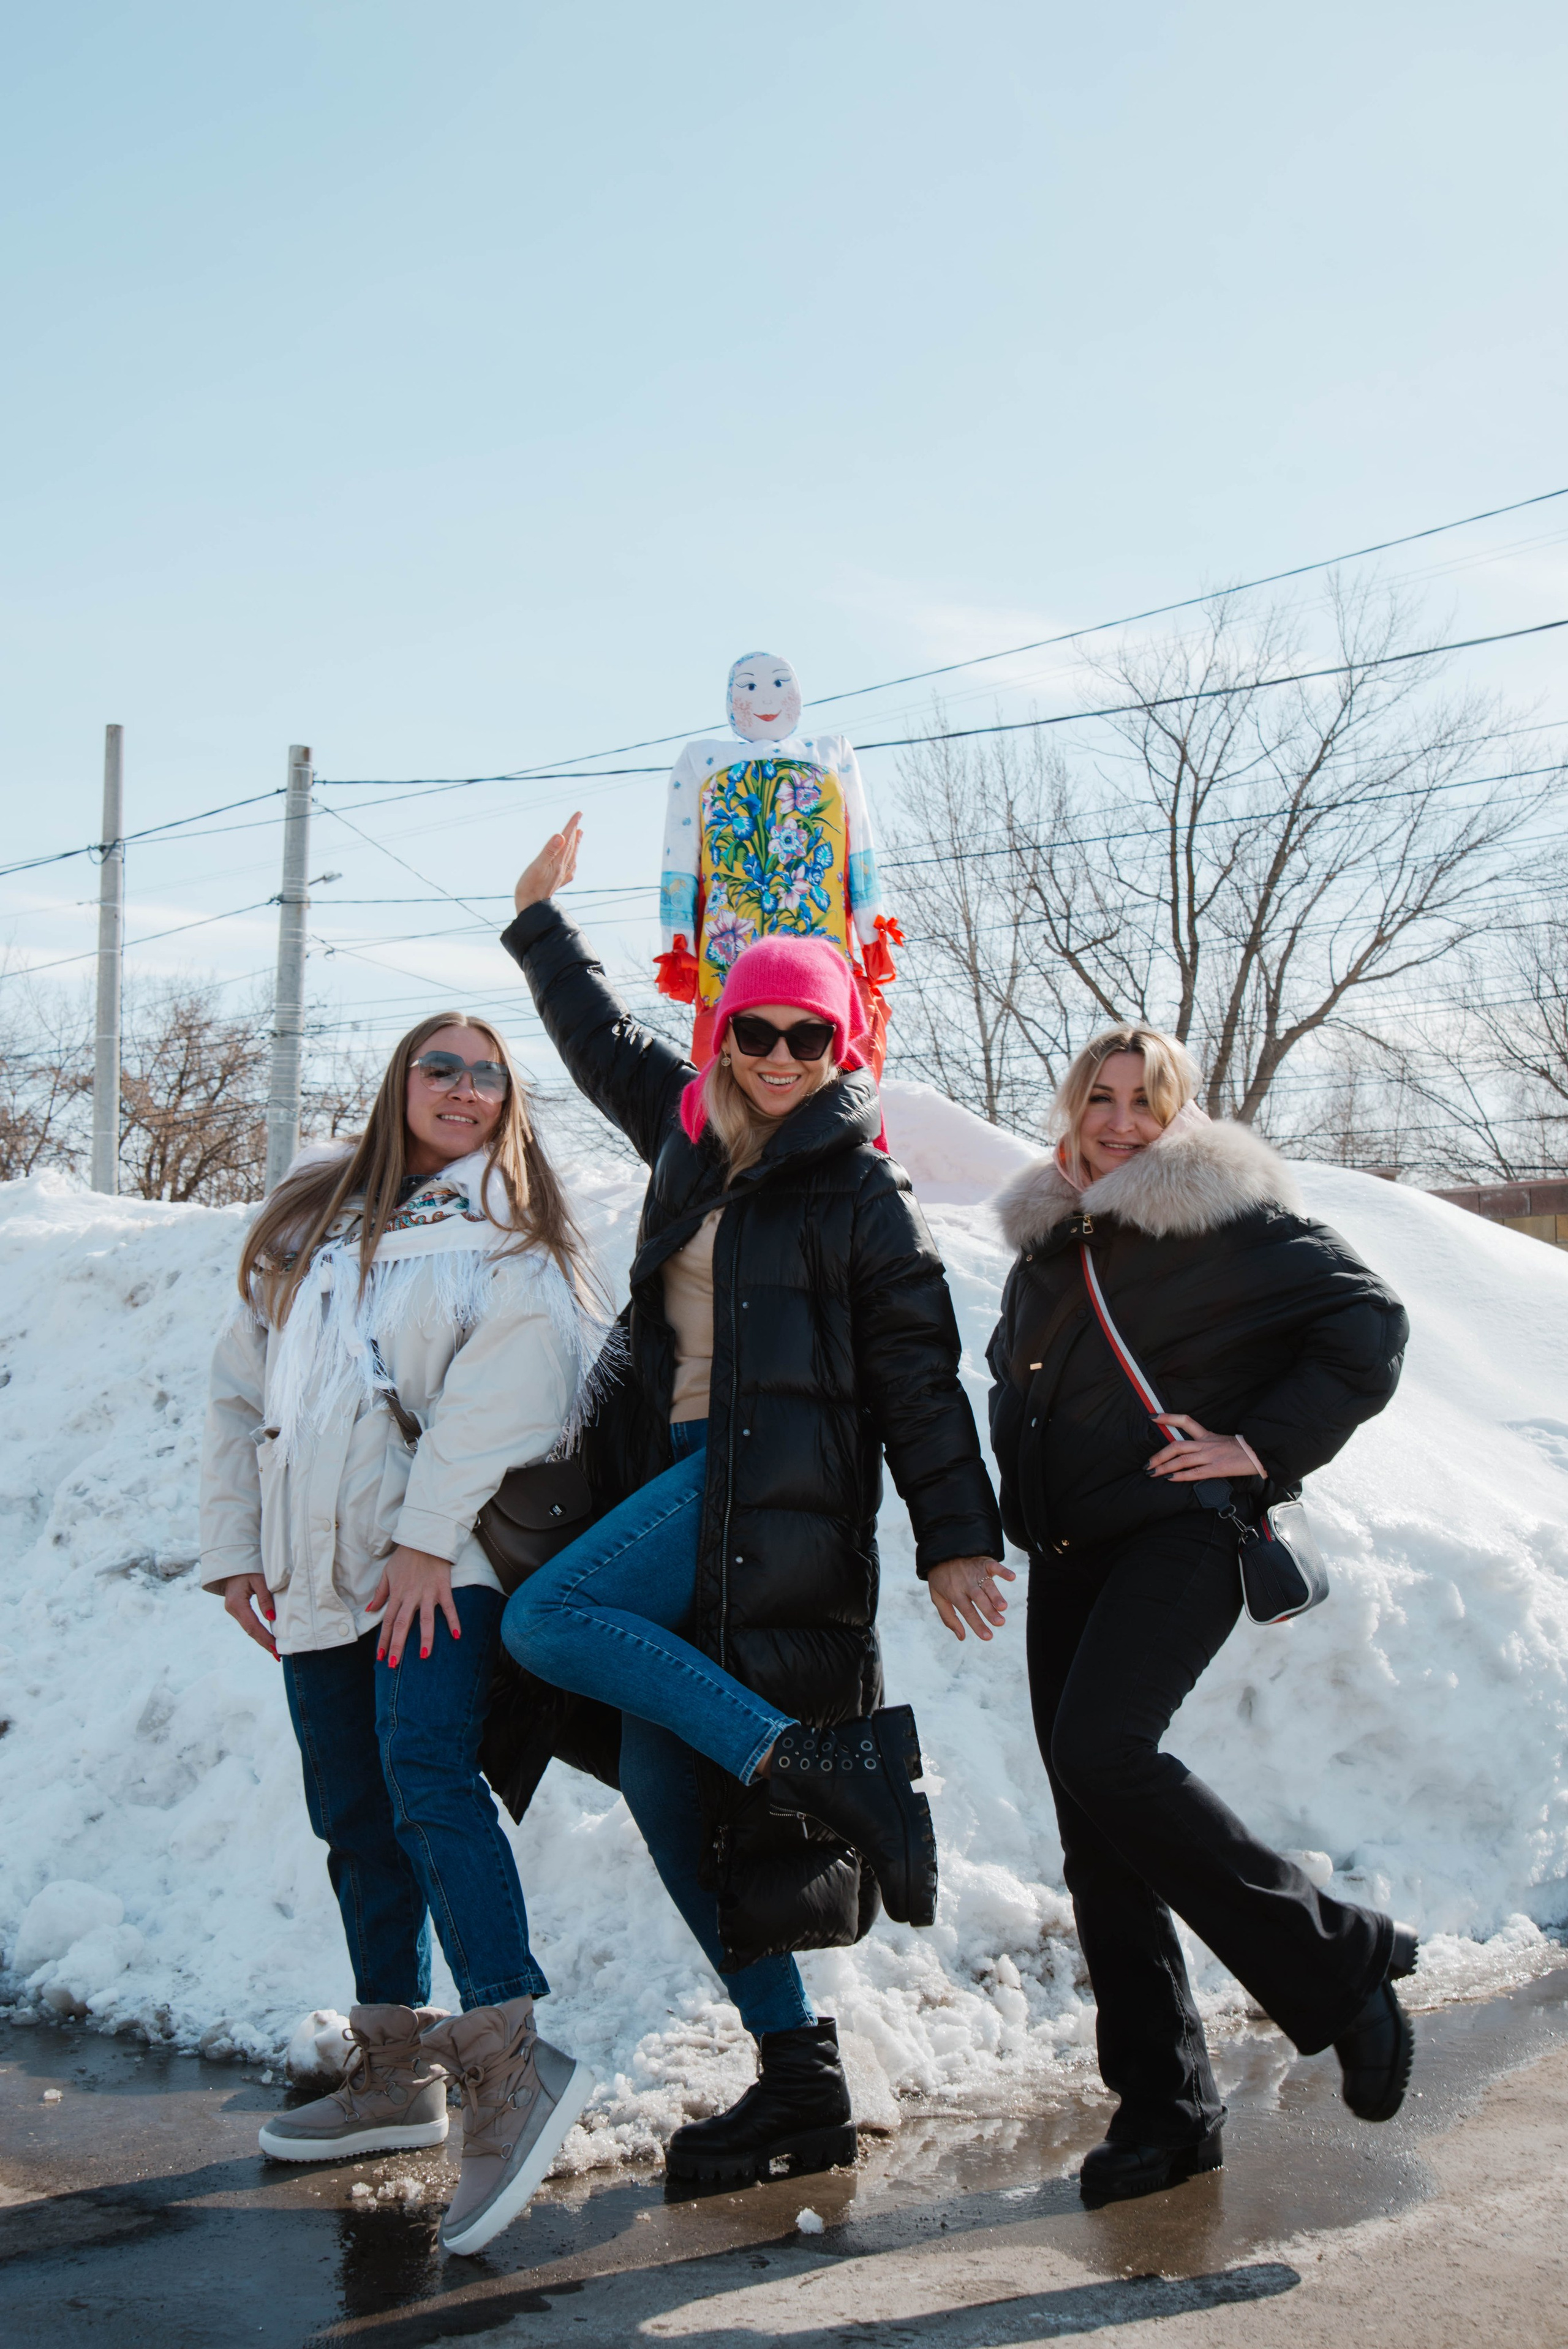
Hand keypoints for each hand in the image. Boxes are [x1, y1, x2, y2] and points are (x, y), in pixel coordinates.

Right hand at [223, 1571, 278, 1659]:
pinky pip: (248, 1622)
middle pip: (250, 1630)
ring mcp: (233, 1609)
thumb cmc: (248, 1567)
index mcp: (237, 1603)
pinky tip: (267, 1637)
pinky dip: (258, 1630)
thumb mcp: (259, 1579)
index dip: (265, 1638)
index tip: (276, 1649)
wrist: (232, 1560)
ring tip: (275, 1650)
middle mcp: (232, 1609)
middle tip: (278, 1656)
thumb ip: (265, 1598)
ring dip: (262, 1638)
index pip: (253, 1626)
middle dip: (264, 1643)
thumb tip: (272, 1618)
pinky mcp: (237, 1608)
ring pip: (249, 1628)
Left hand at [371, 1546, 460, 1666]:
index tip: (380, 1657)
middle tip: (394, 1664)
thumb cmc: (405, 1557)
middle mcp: (411, 1597)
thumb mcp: (387, 1573)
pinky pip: (449, 1608)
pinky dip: (453, 1621)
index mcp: (396, 1595)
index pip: (387, 1622)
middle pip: (402, 1625)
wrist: (424, 1539)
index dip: (383, 1640)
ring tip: (424, 1656)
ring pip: (425, 1620)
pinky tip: (456, 1636)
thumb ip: (380, 1593)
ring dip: (425, 1639)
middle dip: (397, 1645)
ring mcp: (428, 1594)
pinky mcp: (443, 1589)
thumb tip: (370, 1610)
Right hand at [514, 812, 582, 911]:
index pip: (566, 839)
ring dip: (575, 844)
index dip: (572, 826)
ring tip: (579, 835)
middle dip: (574, 832)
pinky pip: (568, 869)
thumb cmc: (529, 888)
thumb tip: (561, 836)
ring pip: (571, 857)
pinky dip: (572, 861)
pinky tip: (572, 862)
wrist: (531, 910)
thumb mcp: (537, 867)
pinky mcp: (555, 883)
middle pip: (570, 846)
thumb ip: (549, 851)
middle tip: (579, 819)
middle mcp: (561, 868)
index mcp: (557, 862)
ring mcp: (560, 876)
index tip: (579, 813)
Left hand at [927, 1555, 1016, 1642]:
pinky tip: (1011, 1577)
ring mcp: (976, 1573)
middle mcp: (966, 1584)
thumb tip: (962, 1637)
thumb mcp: (937, 1598)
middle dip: (989, 1611)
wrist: (941, 1551)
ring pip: (987, 1585)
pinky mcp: (984, 1563)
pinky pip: (994, 1566)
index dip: (978, 1624)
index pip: (967, 1611)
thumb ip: (949, 1618)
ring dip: (996, 1595)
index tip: (988, 1637)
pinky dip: (1003, 1571)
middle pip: (979, 1599)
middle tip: (999, 1623)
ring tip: (1003, 1607)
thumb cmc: (941, 1578)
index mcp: (955, 1593)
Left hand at [1147, 1415, 1262, 1482]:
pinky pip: (1195, 1473)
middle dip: (1159, 1455)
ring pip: (1182, 1459)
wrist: (1260, 1454)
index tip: (1152, 1417)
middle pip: (1177, 1445)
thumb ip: (1206, 1445)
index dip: (1167, 1418)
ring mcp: (1211, 1456)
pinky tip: (1170, 1479)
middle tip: (1146, 1463)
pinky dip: (1181, 1476)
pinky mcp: (1217, 1469)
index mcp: (1207, 1435)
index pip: (1185, 1421)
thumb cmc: (1242, 1450)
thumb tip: (1190, 1453)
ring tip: (1152, 1472)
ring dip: (1164, 1467)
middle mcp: (1206, 1444)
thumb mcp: (1222, 1442)